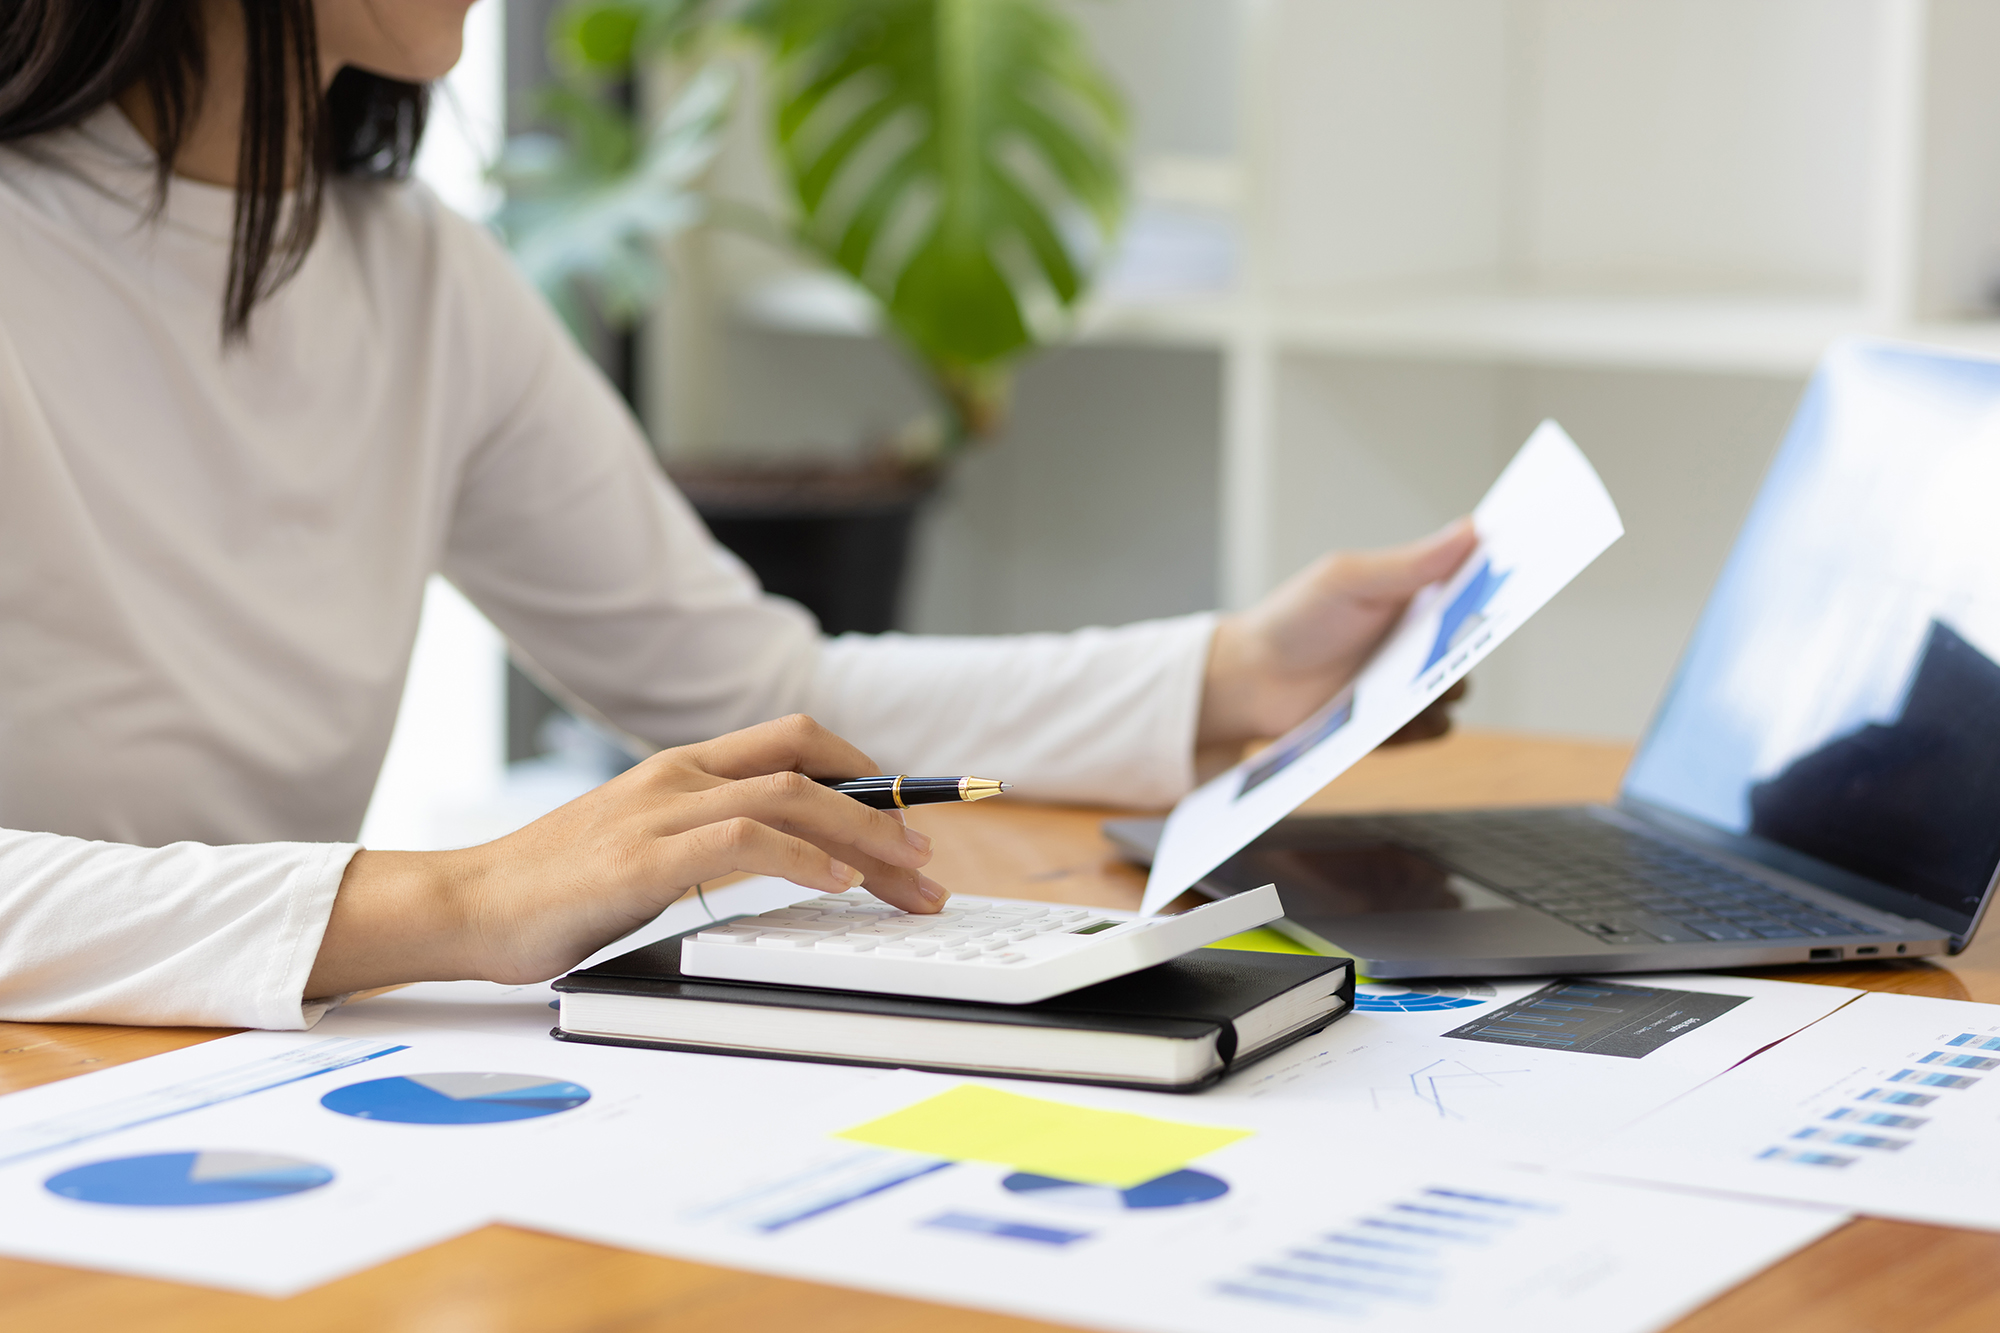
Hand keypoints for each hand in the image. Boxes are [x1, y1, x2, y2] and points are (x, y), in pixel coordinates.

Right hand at [305, 715, 942, 996]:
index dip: (865, 772)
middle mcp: (677, 776)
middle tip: (927, 862)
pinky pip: (744, 839)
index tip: (911, 817)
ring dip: (864, 836)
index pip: (795, 741)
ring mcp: (659, 812)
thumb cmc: (553, 889)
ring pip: (790, 795)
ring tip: (907, 877)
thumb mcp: (646, 847)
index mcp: (681, 768)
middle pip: (809, 763)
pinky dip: (803, 857)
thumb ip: (707, 839)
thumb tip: (789, 859)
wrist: (465, 906)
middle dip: (883, 811)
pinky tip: (837, 884)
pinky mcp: (642, 858)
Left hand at [1198, 519, 1478, 752]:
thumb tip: (1472, 530)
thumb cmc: (1295, 619)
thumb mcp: (1348, 581)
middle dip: (1473, 638)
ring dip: (1445, 685)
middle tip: (1454, 637)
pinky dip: (1426, 723)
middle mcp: (1418, 638)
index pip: (1473, 583)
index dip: (1501, 578)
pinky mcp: (1397, 726)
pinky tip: (1403, 717)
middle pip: (1473, 640)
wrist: (1249, 680)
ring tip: (1415, 683)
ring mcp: (1408, 683)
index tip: (1522, 571)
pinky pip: (1435, 729)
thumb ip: (1409, 563)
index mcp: (1413, 594)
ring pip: (1456, 687)